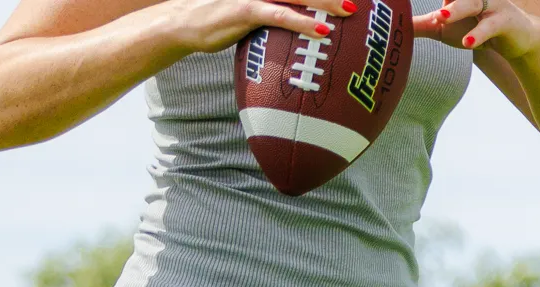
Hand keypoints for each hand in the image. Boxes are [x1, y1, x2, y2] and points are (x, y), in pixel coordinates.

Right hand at [174, 0, 357, 54]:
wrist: (184, 21)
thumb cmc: (218, 18)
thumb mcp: (249, 10)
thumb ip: (272, 11)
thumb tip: (293, 27)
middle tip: (355, 1)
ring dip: (325, 2)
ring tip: (349, 11)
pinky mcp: (245, 9)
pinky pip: (280, 14)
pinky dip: (303, 22)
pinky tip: (322, 30)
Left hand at [414, 0, 539, 56]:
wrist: (517, 39)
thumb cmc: (477, 28)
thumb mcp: (446, 28)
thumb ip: (425, 25)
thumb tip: (399, 26)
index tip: (432, 9)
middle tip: (433, 10)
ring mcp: (493, 3)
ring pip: (472, 3)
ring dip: (457, 10)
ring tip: (440, 18)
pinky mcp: (505, 20)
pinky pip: (491, 25)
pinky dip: (479, 33)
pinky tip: (468, 42)